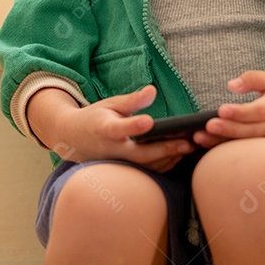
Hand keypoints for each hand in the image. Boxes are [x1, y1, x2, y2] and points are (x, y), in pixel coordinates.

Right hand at [33, 85, 195, 172]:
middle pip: (139, 154)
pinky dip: (163, 166)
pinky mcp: (124, 172)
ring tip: (189, 148)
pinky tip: (179, 156)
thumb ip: (132, 100)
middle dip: (164, 150)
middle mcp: (111, 150)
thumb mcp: (110, 104)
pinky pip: (145, 173)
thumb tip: (152, 91)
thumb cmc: (96, 118)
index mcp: (105, 129)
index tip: (148, 121)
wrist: (75, 139)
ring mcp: (118, 165)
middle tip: (186, 143)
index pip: (119, 129)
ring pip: (145, 168)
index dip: (133, 126)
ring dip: (168, 159)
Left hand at [192, 70, 264, 147]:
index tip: (221, 109)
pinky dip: (226, 149)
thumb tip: (231, 85)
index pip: (258, 111)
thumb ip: (254, 78)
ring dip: (222, 143)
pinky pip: (246, 150)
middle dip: (227, 130)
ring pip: (246, 144)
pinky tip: (207, 146)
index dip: (240, 112)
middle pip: (250, 131)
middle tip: (206, 126)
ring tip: (199, 138)